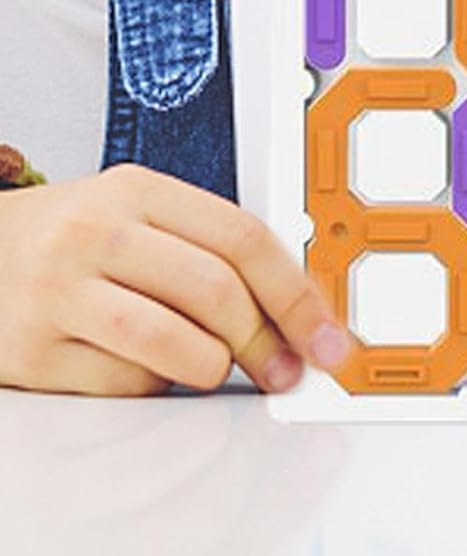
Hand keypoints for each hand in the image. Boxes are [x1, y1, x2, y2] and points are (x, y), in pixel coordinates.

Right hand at [0, 164, 350, 395]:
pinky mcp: (32, 351)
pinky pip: (122, 383)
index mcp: (138, 191)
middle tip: (283, 365)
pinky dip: (153, 386)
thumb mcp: (139, 212)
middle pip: (214, 290)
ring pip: (172, 342)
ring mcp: (60, 292)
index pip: (243, 236)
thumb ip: (210, 244)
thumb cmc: (73, 236)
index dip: (296, 291)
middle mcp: (98, 234)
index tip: (324, 332)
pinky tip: (150, 370)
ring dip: (212, 367)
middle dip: (264, 339)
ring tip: (214, 367)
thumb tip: (295, 305)